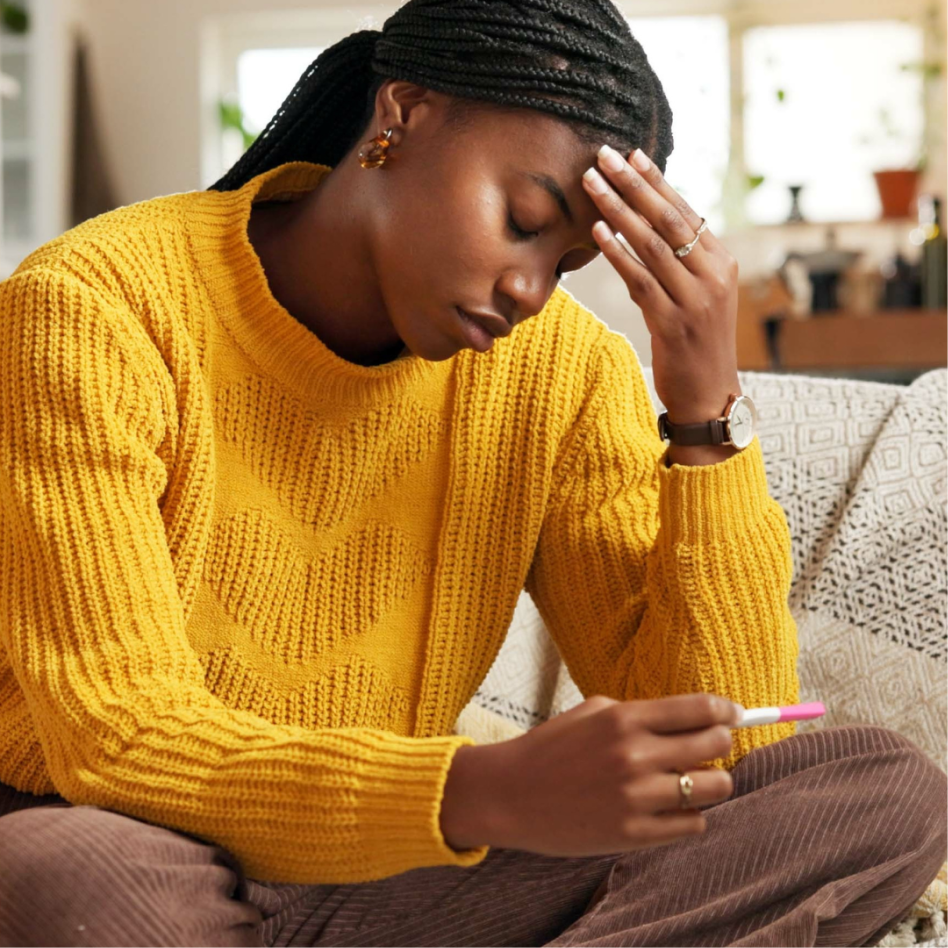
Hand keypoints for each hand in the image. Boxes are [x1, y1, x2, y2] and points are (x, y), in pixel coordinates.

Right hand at [441, 694, 739, 857]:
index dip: (727, 711)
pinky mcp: (633, 834)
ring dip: (713, 783)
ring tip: (697, 781)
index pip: (700, 709)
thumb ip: (638, 713)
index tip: (734, 715)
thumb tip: (688, 721)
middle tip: (710, 748)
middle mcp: (635, 754)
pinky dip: (692, 815)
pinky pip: (693, 824)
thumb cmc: (550, 747)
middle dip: (720, 744)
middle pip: (714, 745)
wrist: (509, 794)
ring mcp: (636, 796)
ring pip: (715, 788)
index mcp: (624, 718)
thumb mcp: (591, 712)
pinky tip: (675, 808)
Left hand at [581, 146, 740, 427]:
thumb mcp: (698, 295)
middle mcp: (712, 276)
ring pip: (650, 245)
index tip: (629, 154)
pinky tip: (596, 232)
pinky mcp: (673, 324)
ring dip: (617, 210)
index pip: (684, 211)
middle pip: (667, 220)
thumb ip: (680, 261)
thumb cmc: (697, 342)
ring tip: (591, 184)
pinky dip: (617, 253)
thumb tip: (646, 224)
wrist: (709, 393)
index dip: (655, 181)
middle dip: (633, 184)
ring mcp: (694, 300)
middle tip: (603, 155)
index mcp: (721, 262)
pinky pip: (640, 280)